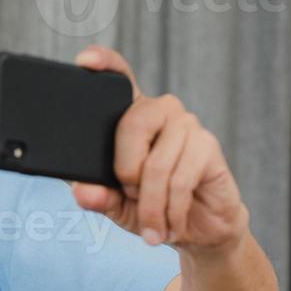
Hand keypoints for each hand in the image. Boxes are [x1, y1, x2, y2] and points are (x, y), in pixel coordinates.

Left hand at [71, 45, 247, 254]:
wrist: (199, 229)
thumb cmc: (151, 207)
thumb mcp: (116, 205)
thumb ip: (97, 197)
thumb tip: (82, 191)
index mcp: (130, 116)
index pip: (119, 79)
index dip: (104, 64)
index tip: (84, 60)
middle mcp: (160, 111)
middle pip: (131, 126)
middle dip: (126, 173)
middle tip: (130, 196)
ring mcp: (186, 124)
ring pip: (156, 164)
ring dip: (149, 204)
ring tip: (151, 221)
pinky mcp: (208, 146)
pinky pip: (179, 180)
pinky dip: (170, 211)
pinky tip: (168, 224)